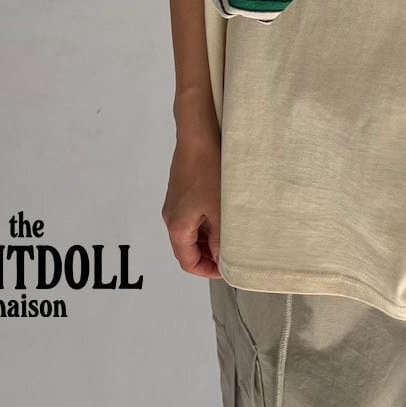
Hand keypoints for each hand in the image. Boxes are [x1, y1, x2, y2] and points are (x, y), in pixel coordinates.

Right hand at [161, 132, 222, 278]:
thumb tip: (223, 259)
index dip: (208, 270)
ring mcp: (176, 202)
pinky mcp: (182, 190)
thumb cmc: (208, 172)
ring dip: (210, 238)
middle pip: (187, 248)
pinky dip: (207, 222)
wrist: (198, 135)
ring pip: (191, 231)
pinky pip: (193, 216)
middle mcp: (171, 216)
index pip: (187, 262)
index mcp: (177, 226)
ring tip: (233, 235)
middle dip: (210, 255)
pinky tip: (225, 215)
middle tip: (234, 254)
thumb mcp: (220, 210)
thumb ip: (221, 238)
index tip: (228, 269)